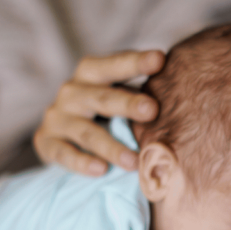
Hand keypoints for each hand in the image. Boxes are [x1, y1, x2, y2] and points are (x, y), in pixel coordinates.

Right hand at [33, 50, 164, 175]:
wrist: (60, 134)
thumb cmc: (104, 111)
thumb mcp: (118, 96)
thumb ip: (141, 94)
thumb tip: (184, 97)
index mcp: (91, 74)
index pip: (113, 65)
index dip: (135, 62)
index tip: (160, 59)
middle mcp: (72, 92)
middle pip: (101, 97)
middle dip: (127, 103)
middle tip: (152, 110)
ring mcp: (57, 117)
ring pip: (86, 132)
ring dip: (111, 146)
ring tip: (134, 161)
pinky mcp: (46, 142)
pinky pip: (63, 153)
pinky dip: (81, 162)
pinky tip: (101, 170)